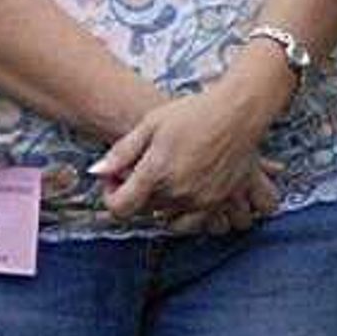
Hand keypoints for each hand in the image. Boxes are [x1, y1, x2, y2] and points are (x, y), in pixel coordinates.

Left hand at [92, 82, 275, 230]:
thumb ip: (121, 152)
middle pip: (142, 210)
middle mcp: (178, 192)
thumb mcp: (150, 124)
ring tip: (162, 183)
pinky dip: (183, 215)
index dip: (110, 196)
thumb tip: (97, 173)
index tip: (114, 180)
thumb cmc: (193, 113)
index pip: (121, 207)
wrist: (239, 113)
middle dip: (134, 194)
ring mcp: (201, 200)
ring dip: (158, 207)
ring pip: (166, 219)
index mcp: (157, 172)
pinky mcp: (219, 202)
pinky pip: (194, 222)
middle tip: (139, 171)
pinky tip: (182, 193)